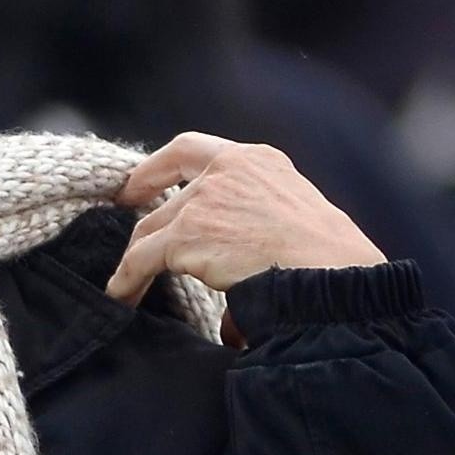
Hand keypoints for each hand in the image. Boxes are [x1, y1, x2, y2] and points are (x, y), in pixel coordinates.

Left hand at [106, 132, 386, 305]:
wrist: (332, 274)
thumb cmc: (327, 261)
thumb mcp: (291, 221)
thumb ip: (254, 235)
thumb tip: (234, 304)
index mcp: (257, 161)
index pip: (191, 150)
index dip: (156, 168)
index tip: (136, 185)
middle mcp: (226, 170)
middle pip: (166, 198)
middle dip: (145, 222)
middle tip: (130, 242)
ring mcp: (203, 200)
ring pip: (150, 230)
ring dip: (137, 259)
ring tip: (127, 286)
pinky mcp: (186, 234)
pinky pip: (141, 258)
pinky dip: (128, 279)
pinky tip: (122, 296)